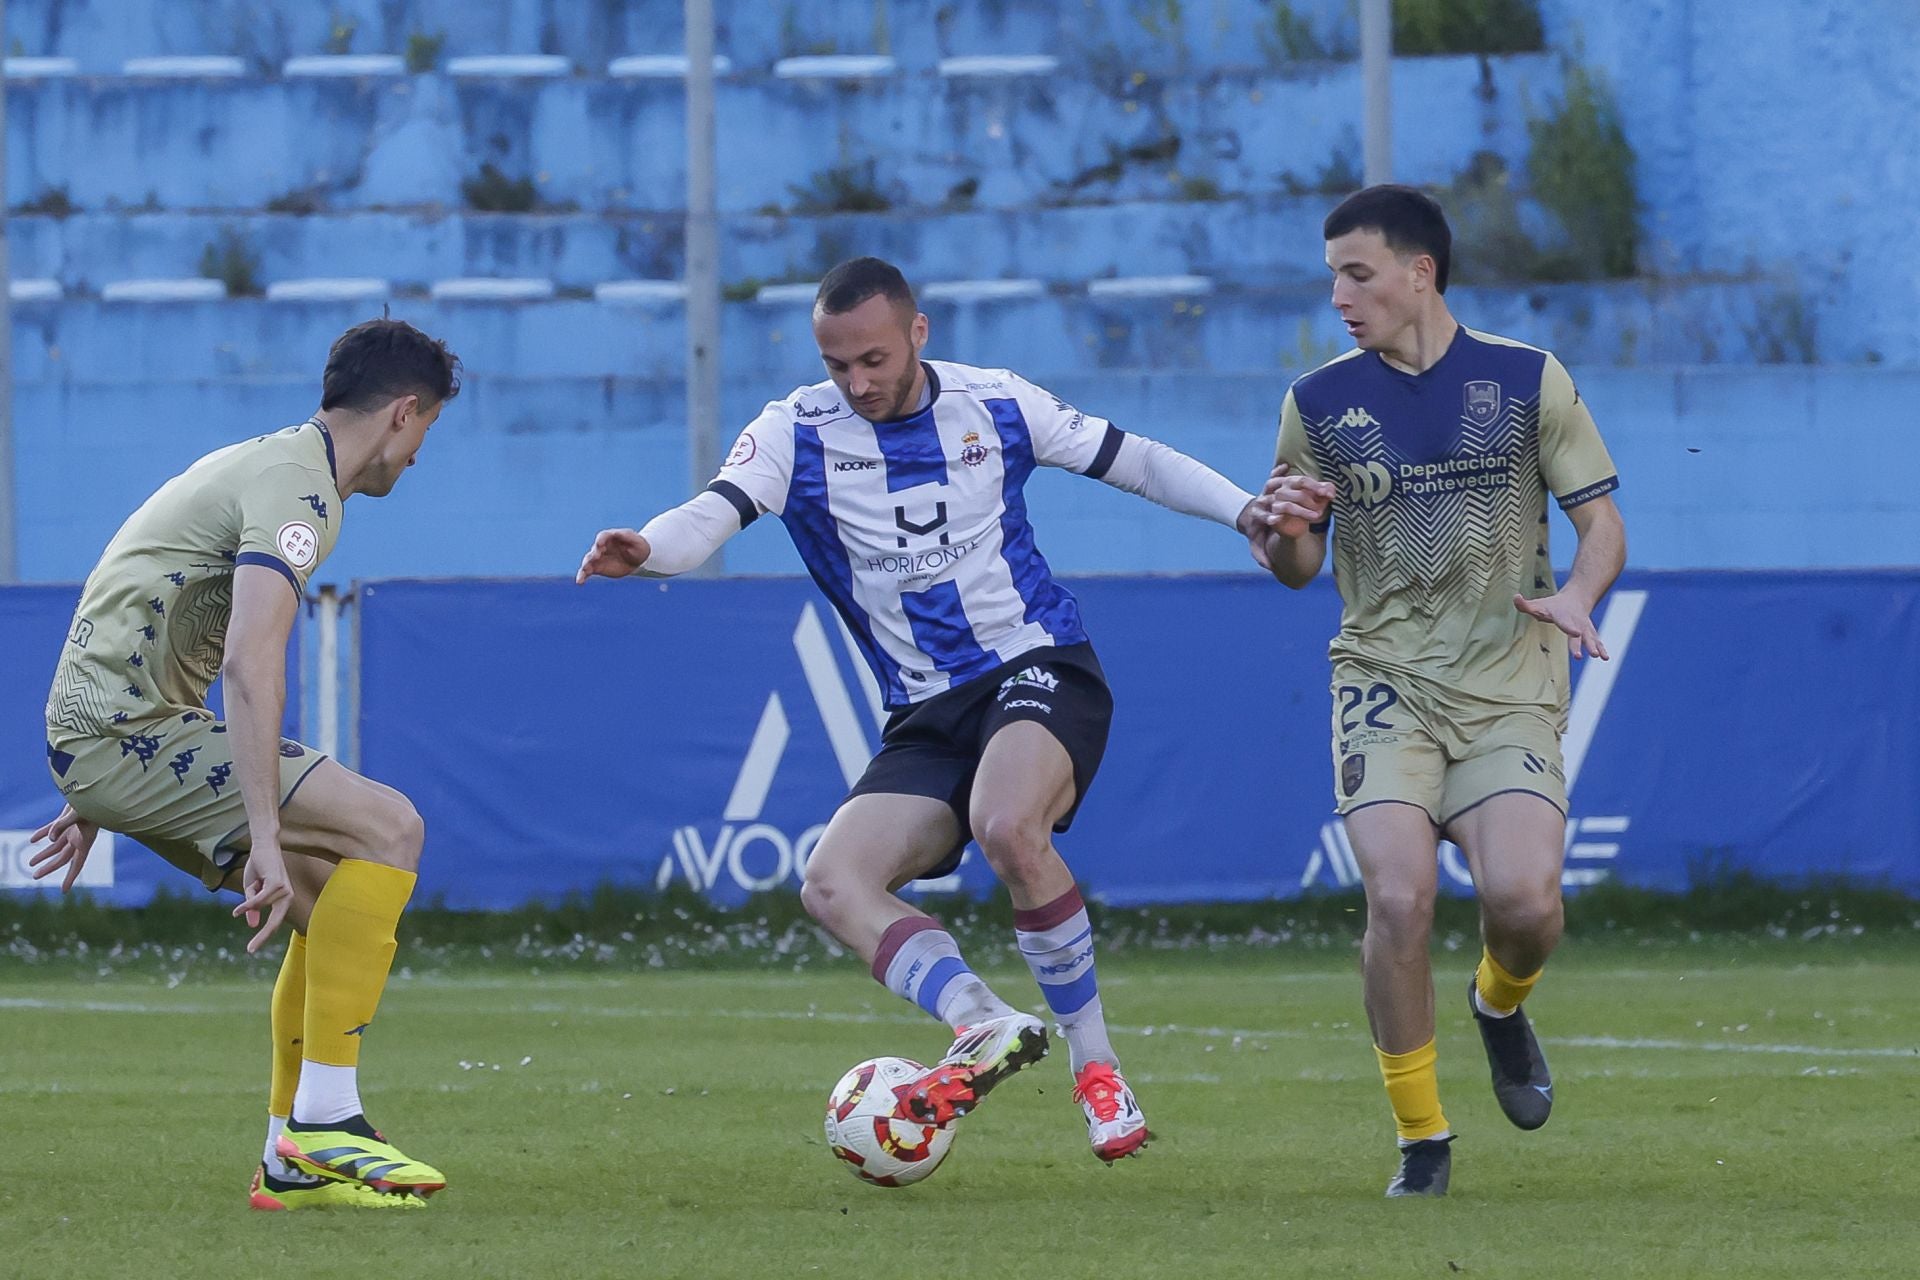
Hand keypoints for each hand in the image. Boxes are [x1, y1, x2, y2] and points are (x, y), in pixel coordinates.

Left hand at [28, 804, 100, 891]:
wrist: (95, 791)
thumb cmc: (90, 804)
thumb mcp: (78, 815)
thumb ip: (61, 826)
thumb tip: (48, 839)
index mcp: (85, 841)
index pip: (77, 864)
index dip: (70, 877)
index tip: (64, 890)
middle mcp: (78, 839)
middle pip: (62, 858)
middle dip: (48, 867)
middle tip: (35, 876)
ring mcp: (72, 831)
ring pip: (55, 847)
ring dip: (43, 854)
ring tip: (30, 863)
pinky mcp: (65, 821)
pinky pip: (51, 830)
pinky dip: (41, 834)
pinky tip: (32, 840)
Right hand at [233, 837, 293, 953]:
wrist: (262, 846)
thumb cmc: (259, 867)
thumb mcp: (252, 890)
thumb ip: (254, 907)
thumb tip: (253, 925)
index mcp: (283, 899)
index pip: (275, 922)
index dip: (263, 936)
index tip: (252, 950)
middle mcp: (287, 896)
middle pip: (275, 922)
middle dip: (263, 937)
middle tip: (250, 951)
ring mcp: (285, 890)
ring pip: (259, 905)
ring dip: (248, 895)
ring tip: (252, 881)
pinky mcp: (277, 884)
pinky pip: (259, 900)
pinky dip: (248, 904)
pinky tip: (237, 910)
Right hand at [575, 528, 650, 582]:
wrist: (637, 559)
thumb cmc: (638, 547)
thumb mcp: (637, 541)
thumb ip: (628, 536)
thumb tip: (617, 533)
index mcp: (611, 536)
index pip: (603, 536)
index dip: (601, 540)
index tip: (600, 544)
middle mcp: (601, 546)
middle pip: (594, 549)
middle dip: (594, 553)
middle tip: (596, 556)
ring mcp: (598, 557)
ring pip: (588, 561)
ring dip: (586, 565)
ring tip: (585, 570)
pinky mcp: (597, 568)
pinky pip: (587, 572)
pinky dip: (583, 576)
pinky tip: (579, 581)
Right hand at [1256, 462, 1335, 538]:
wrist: (1278, 522)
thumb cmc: (1297, 506)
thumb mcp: (1311, 498)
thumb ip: (1321, 491)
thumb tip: (1331, 491)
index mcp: (1287, 482)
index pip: (1301, 480)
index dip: (1315, 486)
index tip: (1328, 494)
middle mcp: (1277, 489)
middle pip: (1293, 491)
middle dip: (1310, 498)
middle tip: (1323, 507)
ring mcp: (1268, 502)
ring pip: (1286, 505)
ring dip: (1302, 511)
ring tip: (1316, 516)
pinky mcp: (1262, 515)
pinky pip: (1266, 516)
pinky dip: (1271, 518)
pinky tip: (1279, 519)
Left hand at [1514, 591, 1608, 659]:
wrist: (1576, 598)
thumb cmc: (1553, 605)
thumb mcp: (1538, 604)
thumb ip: (1525, 604)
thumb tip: (1515, 598)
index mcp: (1563, 617)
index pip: (1566, 623)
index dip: (1570, 627)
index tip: (1576, 632)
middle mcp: (1576, 623)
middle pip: (1579, 634)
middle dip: (1581, 643)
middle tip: (1581, 654)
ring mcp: (1585, 628)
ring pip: (1590, 638)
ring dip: (1594, 646)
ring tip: (1599, 656)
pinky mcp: (1590, 633)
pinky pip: (1596, 641)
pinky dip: (1602, 648)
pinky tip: (1606, 658)